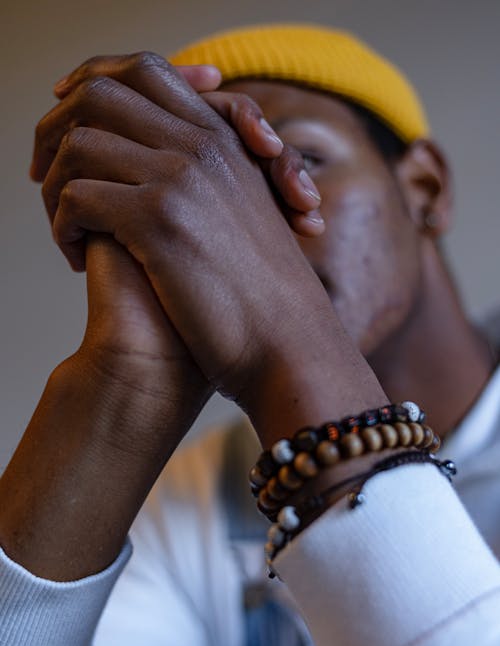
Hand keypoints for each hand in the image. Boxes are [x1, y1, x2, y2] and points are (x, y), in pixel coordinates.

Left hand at [33, 52, 384, 449]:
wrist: (289, 344)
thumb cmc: (264, 297)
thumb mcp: (247, 219)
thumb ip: (209, 183)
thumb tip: (154, 177)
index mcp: (221, 140)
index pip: (145, 71)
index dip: (94, 83)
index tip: (66, 116)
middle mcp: (201, 145)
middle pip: (100, 94)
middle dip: (57, 130)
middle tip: (44, 175)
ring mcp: (180, 178)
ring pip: (78, 146)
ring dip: (55, 186)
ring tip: (65, 229)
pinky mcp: (158, 220)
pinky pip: (76, 198)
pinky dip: (61, 228)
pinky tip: (76, 261)